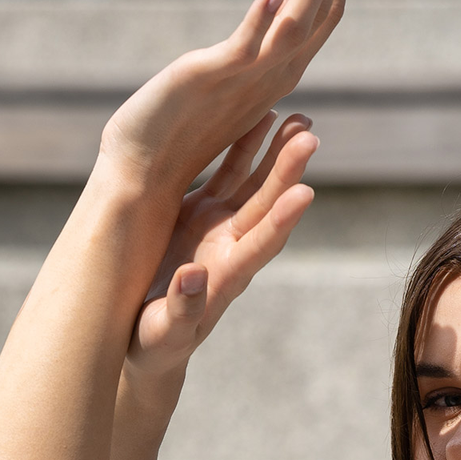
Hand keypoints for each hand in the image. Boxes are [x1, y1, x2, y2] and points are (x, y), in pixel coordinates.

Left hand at [101, 0, 359, 188]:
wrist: (140, 178)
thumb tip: (263, 33)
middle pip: (315, 21)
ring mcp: (243, 84)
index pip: (314, 26)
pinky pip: (242, 52)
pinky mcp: (211, 83)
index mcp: (272, 81)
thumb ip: (246, 64)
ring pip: (291, 31)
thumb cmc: (173, 137)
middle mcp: (268, 82)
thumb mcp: (221, 89)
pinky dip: (259, 24)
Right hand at [123, 109, 317, 388]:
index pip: (260, 246)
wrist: (151, 336)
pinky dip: (243, 146)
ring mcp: (220, 227)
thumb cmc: (156, 343)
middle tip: (309, 136)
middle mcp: (231, 247)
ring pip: (253, 184)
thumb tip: (194, 277)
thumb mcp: (165, 332)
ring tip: (300, 118)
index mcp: (226, 276)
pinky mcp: (202, 212)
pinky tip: (260, 115)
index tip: (305, 194)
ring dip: (276, 153)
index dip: (281, 221)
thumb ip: (183, 307)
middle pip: (265, 207)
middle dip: (287, 172)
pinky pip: (228, 173)